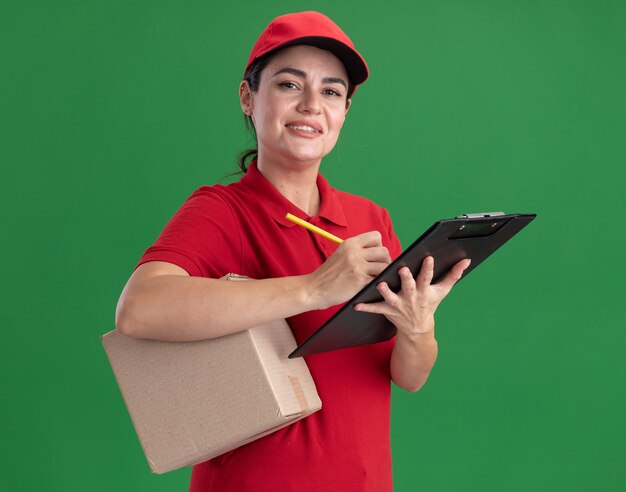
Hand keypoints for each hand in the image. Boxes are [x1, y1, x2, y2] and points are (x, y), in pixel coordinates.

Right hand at [308, 231, 390, 309]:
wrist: (315, 288)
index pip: (376, 236)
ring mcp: (357, 266)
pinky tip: (371, 285)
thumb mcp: (341, 254)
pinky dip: (378, 283)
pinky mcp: (360, 280)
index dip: (378, 246)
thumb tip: (378, 252)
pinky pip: (379, 279)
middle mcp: (354, 252)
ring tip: (374, 278)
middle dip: (384, 261)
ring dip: (383, 273)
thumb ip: (357, 250)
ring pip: (384, 265)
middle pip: (384, 251)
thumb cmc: (329, 274)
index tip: (373, 256)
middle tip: (377, 269)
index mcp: (350, 243)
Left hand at [354, 256, 470, 337]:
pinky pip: (375, 308)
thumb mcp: (442, 291)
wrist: (418, 328)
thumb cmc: (429, 304)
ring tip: (380, 284)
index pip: (427, 278)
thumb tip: (466, 260)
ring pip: (391, 298)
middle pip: (409, 287)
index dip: (428, 269)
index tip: (428, 257)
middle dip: (406, 279)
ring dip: (385, 292)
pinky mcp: (388, 310)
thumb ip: (453, 275)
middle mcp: (412, 298)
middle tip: (403, 269)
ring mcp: (399, 305)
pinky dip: (366, 307)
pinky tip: (356, 304)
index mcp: (424, 291)